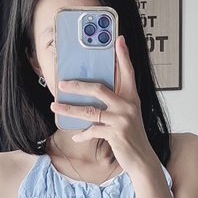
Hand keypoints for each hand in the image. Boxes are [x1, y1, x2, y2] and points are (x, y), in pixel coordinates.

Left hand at [51, 35, 155, 176]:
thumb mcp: (127, 114)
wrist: (142, 158)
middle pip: (99, 89)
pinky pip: (93, 130)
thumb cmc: (132, 135)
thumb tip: (94, 93)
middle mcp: (128, 105)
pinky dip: (82, 133)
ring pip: (89, 111)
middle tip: (62, 83)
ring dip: (69, 109)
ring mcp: (121, 119)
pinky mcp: (115, 134)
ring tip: (55, 106)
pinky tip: (75, 135)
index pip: (128, 71)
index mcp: (131, 97)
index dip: (123, 55)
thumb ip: (115, 102)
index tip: (118, 39)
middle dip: (77, 85)